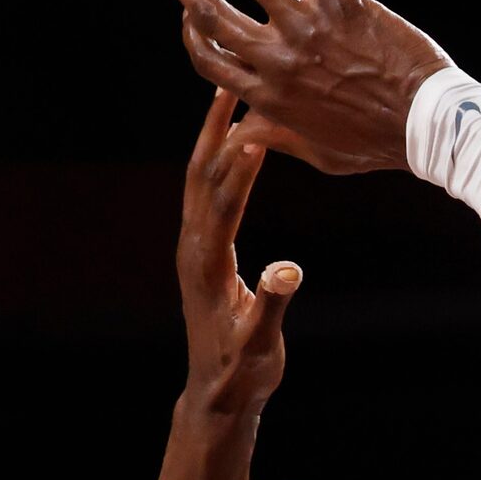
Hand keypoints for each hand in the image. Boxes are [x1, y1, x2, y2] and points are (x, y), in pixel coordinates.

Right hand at [152, 0, 449, 174]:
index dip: (192, 34)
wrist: (431, 128)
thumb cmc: (381, 143)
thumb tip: (242, 137)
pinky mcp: (343, 6)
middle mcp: (279, 60)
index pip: (210, 59)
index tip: (188, 12)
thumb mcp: (324, 155)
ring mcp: (308, 29)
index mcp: (269, 96)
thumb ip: (280, 140)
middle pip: (212, 14)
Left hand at [178, 90, 299, 416]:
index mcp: (207, 263)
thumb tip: (287, 271)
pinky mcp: (203, 251)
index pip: (223, 202)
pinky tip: (235, 150)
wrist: (217, 390)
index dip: (238, 166)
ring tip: (229, 102)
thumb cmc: (242, 370)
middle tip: (229, 89)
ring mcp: (194, 247)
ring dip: (212, 139)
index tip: (254, 129)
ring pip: (201, 181)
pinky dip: (221, 166)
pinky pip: (210, 197)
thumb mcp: (260, 342)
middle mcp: (193, 247)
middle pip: (200, 176)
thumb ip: (271, 305)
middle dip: (212, 132)